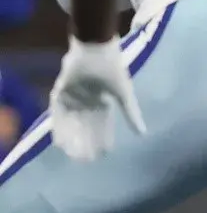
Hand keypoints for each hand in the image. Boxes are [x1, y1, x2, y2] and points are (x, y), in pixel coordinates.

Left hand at [48, 37, 145, 160]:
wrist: (94, 51)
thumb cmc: (113, 70)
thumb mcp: (125, 95)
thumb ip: (132, 114)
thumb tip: (143, 133)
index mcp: (102, 102)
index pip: (102, 125)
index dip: (103, 139)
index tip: (104, 154)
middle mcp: (87, 102)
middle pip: (85, 127)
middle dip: (86, 143)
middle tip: (85, 160)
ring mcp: (72, 99)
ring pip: (71, 124)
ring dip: (72, 138)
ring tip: (72, 154)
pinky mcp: (59, 94)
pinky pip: (57, 115)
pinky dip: (58, 127)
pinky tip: (59, 141)